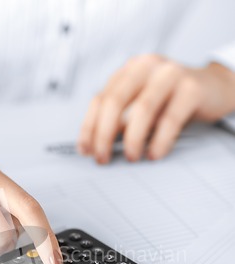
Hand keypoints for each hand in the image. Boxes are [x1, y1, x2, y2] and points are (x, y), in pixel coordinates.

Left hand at [78, 55, 234, 162]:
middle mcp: (146, 67)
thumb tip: (97, 146)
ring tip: (131, 157)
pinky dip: (160, 141)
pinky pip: (170, 119)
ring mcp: (170, 74)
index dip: (89, 127)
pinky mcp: (191, 88)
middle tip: (103, 158)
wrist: (214, 88)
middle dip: (104, 135)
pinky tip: (154, 154)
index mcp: (129, 70)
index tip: (86, 151)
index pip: (100, 99)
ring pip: (142, 109)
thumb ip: (122, 117)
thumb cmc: (172, 100)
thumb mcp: (143, 104)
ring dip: (132, 139)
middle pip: (114, 101)